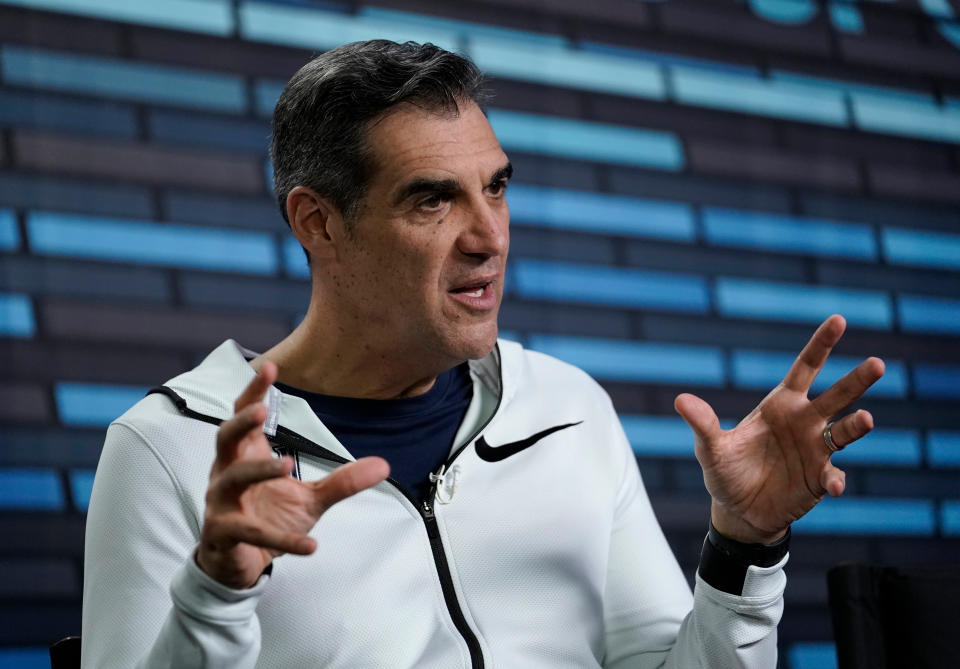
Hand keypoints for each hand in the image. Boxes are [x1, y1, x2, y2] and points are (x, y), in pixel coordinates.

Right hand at [197, 361, 389, 588]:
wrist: (239, 565)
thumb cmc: (268, 518)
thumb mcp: (312, 499)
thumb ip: (342, 480)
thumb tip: (384, 465)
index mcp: (246, 456)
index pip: (244, 416)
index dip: (253, 392)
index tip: (269, 367)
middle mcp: (228, 474)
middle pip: (225, 439)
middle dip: (241, 423)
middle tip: (261, 410)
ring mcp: (222, 504)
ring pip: (232, 480)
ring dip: (259, 471)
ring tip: (287, 465)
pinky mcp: (224, 535)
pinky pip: (251, 533)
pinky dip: (282, 539)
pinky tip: (311, 545)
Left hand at [674, 315, 883, 543]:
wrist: (739, 511)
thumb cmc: (727, 472)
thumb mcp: (711, 449)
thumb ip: (703, 425)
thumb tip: (681, 400)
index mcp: (780, 405)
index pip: (805, 368)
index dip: (821, 345)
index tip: (839, 320)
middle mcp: (804, 422)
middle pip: (836, 395)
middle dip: (857, 380)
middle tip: (877, 364)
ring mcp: (816, 450)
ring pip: (843, 432)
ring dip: (856, 426)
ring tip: (865, 419)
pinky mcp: (820, 478)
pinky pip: (833, 475)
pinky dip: (835, 479)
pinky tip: (834, 485)